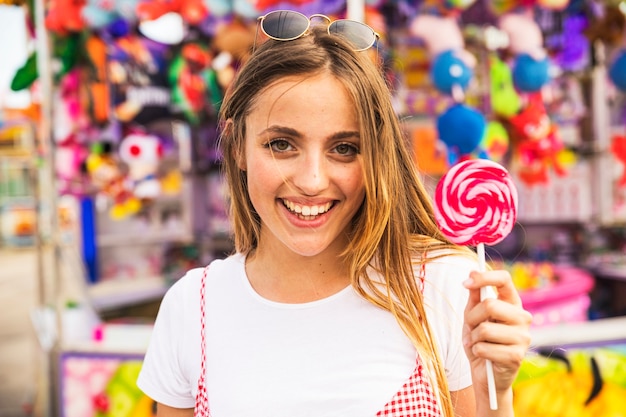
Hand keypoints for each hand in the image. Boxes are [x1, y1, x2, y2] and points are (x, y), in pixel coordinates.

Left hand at [462, 269, 531, 394]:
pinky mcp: (517, 356)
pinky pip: (484, 348)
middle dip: (472, 318)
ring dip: (473, 337)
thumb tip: (472, 273)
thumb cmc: (480, 342)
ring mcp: (523, 337)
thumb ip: (474, 298)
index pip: (504, 280)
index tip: (465, 281)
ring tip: (477, 343)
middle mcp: (522, 318)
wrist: (485, 375)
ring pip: (485, 328)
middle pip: (490, 305)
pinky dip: (476, 351)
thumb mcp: (473, 317)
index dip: (484, 277)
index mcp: (513, 304)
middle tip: (471, 328)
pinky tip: (483, 356)